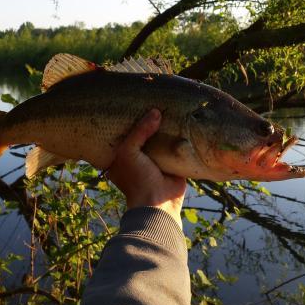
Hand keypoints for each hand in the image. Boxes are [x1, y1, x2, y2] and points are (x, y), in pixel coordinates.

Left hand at [107, 109, 186, 227]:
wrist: (158, 203)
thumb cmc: (137, 178)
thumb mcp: (129, 151)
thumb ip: (139, 130)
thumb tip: (156, 112)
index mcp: (121, 156)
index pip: (122, 133)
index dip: (127, 120)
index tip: (133, 103)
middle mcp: (138, 157)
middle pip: (144, 134)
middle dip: (149, 122)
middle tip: (155, 101)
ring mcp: (156, 160)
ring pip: (161, 139)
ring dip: (166, 128)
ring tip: (170, 107)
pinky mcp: (173, 163)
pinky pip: (176, 147)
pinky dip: (179, 138)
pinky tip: (183, 122)